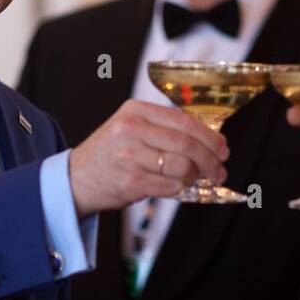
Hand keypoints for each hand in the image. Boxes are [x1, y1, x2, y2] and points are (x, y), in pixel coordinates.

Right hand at [68, 100, 228, 215]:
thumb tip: (209, 139)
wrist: (77, 177)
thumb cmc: (111, 152)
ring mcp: (130, 156)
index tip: (222, 147)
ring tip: (196, 178)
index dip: (209, 136)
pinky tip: (178, 186)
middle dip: (210, 159)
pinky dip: (180, 188)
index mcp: (136, 111)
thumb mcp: (131, 127)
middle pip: (187, 144)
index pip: (184, 121)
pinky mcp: (130, 181)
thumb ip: (164, 128)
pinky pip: (170, 186)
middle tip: (219, 169)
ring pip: (182, 167)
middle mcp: (132, 130)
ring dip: (196, 176)